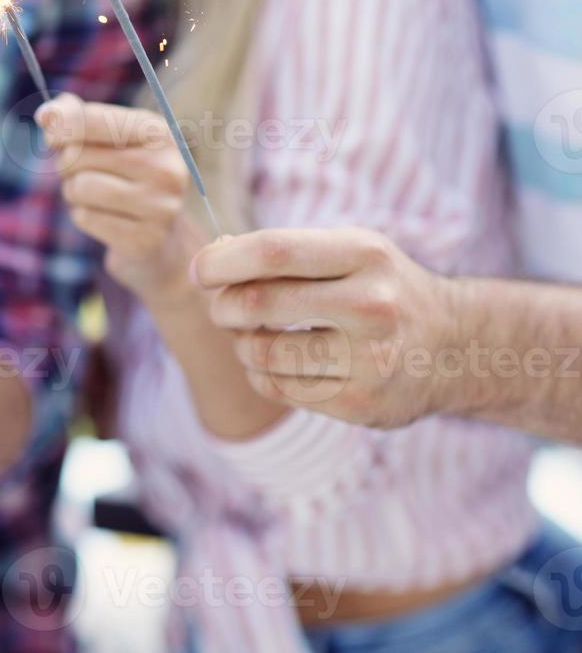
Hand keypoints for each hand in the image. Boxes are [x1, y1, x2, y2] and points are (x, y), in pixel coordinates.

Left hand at [36, 95, 200, 296]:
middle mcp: (166, 167)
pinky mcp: (145, 238)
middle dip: (67, 164)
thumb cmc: (122, 175)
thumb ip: (75, 118)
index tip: (51, 135)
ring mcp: (160, 206)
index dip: (62, 126)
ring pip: (80, 187)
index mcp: (158, 133)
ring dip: (73, 191)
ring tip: (91, 194)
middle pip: (78, 155)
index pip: (93, 119)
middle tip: (81, 172)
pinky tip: (103, 216)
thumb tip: (46, 114)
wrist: (155, 232)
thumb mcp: (106, 139)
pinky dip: (83, 216)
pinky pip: (85, 217)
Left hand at [192, 228, 461, 428]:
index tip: (199, 271)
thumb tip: (211, 258)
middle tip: (222, 308)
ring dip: (241, 344)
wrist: (457, 347)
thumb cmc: (380, 288)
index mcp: (365, 255)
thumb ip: (285, 251)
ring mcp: (369, 360)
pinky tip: (274, 362)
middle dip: (223, 307)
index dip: (223, 262)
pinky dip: (260, 374)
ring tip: (251, 335)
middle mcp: (372, 306)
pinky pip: (278, 389)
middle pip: (259, 304)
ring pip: (261, 353)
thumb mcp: (349, 251)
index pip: (274, 251)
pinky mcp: (361, 404)